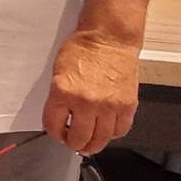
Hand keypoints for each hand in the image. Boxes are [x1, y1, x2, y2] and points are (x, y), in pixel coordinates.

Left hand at [41, 31, 138, 154]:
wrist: (109, 37)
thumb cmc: (84, 48)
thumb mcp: (58, 71)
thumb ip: (58, 98)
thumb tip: (60, 118)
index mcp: (63, 92)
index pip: (54, 126)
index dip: (54, 133)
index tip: (58, 133)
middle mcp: (86, 102)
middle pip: (78, 139)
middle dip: (73, 143)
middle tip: (73, 141)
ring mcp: (108, 106)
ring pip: (100, 140)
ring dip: (93, 144)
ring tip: (90, 141)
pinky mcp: (127, 105)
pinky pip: (120, 130)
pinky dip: (113, 133)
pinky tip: (107, 129)